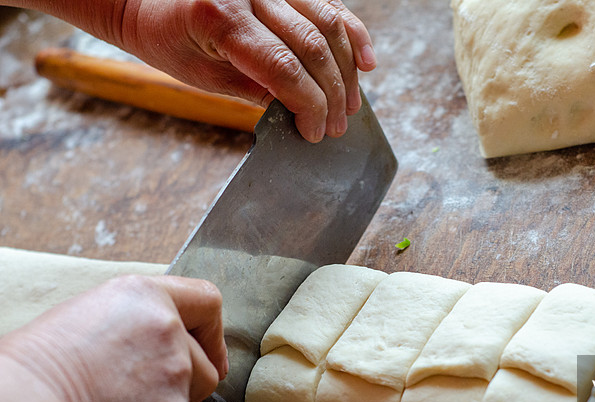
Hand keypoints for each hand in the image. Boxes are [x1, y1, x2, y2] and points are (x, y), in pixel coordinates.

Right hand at [1, 275, 226, 401]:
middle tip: (136, 398)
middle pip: (205, 365)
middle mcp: (169, 332)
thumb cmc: (37, 367)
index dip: (212, 331)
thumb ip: (137, 327)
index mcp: (146, 297)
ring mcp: (175, 377)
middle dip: (182, 386)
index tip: (211, 351)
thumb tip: (156, 350)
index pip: (206, 303)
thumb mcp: (88, 319)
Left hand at [119, 0, 376, 141]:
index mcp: (221, 17)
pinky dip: (352, 31)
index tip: (316, 132)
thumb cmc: (166, 38)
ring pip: (328, 23)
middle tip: (338, 125)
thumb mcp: (202, 75)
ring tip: (352, 103)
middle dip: (332, 93)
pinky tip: (366, 60)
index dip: (309, 106)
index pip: (283, 69)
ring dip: (347, 68)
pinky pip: (329, 2)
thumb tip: (300, 108)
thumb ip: (253, 89)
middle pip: (313, 46)